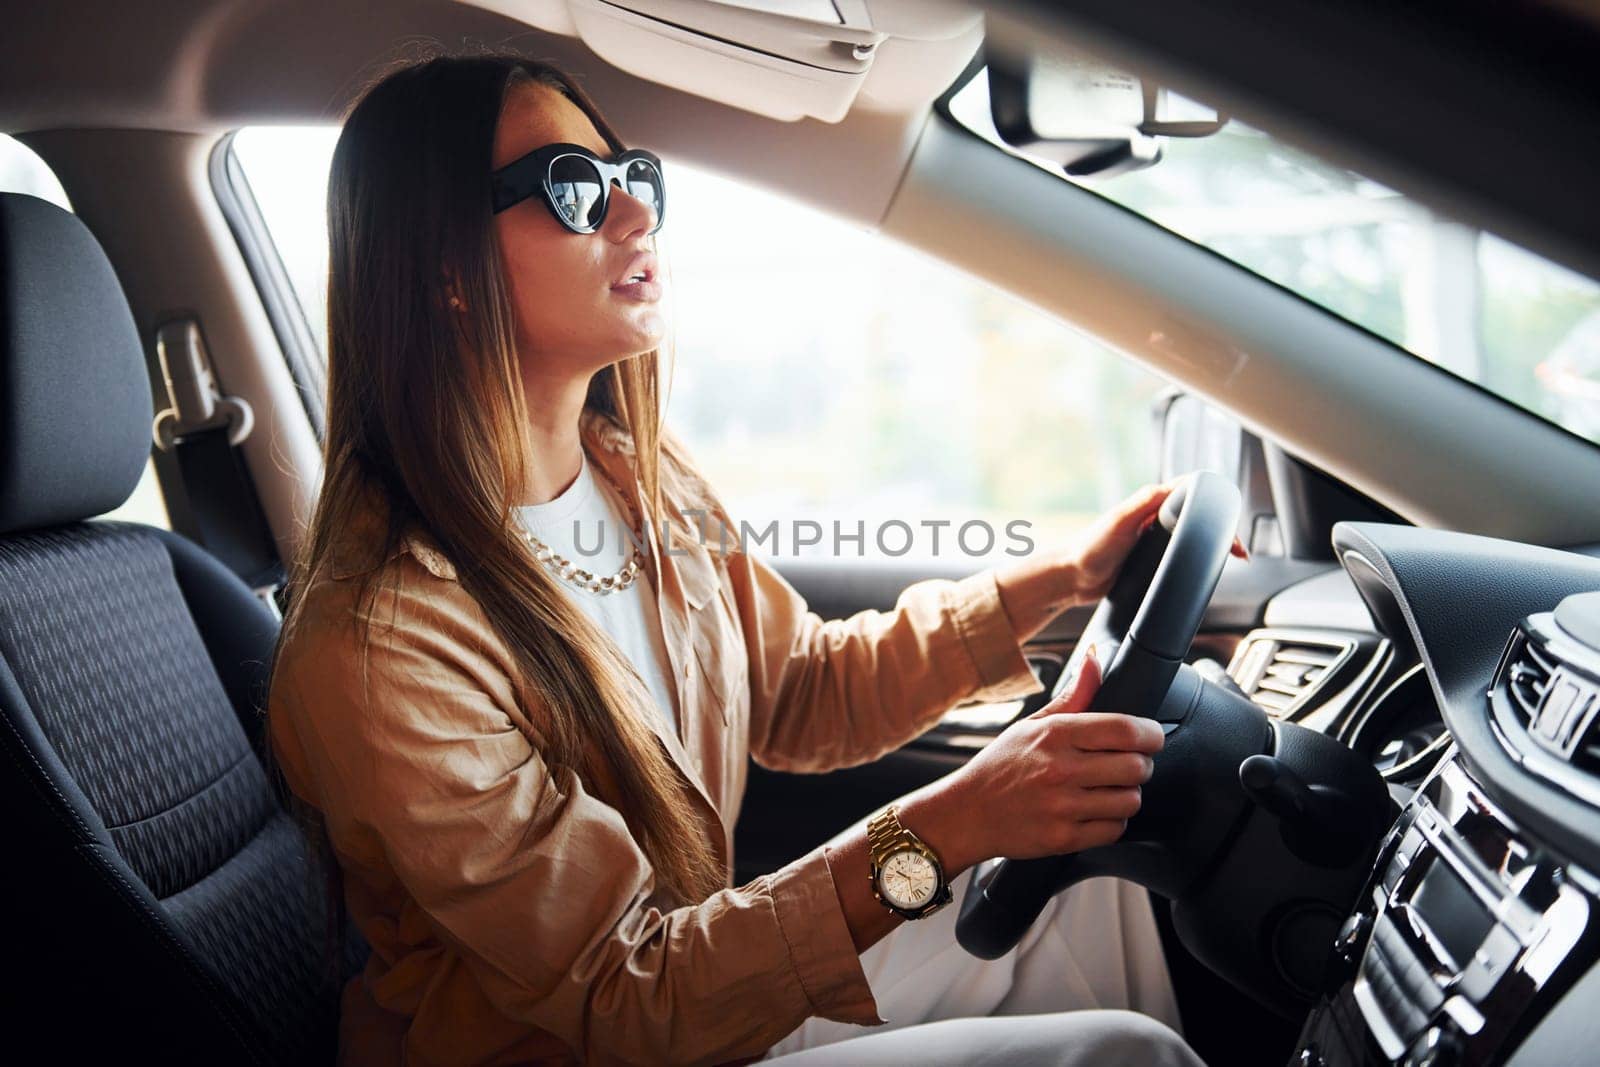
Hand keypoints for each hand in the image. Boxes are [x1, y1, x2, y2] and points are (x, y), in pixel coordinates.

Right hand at [941, 652, 1163, 864]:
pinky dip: (1112, 822)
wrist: (966, 813)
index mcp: (1055, 735)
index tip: (1150, 737)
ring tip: (1107, 790)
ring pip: (1131, 800)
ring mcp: (1062, 806)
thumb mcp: (1032, 725)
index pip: (1126, 729)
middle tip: (1126, 765)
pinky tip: (1094, 812)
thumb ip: (1073, 696)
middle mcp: (1060, 769)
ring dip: (1126, 795)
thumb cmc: (1000, 766)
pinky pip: (1115, 829)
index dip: (1151, 733)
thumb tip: (1096, 659)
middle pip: (1137, 767)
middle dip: (1140, 765)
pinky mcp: (1063, 838)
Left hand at [1069, 480, 1248, 602]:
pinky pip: (1181, 554)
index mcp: (1149, 503)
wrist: (1072, 578)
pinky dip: (1197, 558)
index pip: (1191, 491)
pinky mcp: (1151, 557)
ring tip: (1231, 557)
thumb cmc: (1089, 549)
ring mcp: (1153, 537)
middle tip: (1237, 548)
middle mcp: (1154, 516)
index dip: (1215, 501)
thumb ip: (1143, 503)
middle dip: (1222, 527)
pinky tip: (1205, 569)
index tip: (1230, 519)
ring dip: (1213, 543)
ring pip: (1192, 534)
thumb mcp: (1119, 522)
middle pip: (1198, 514)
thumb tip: (1170, 487)